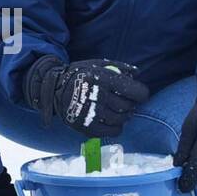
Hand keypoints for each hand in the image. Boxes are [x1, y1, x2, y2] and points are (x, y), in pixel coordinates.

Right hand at [25, 56, 150, 136]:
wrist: (54, 87)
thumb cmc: (81, 74)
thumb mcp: (97, 64)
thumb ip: (119, 67)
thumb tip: (137, 73)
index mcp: (103, 79)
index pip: (134, 91)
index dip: (142, 94)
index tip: (140, 95)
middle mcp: (98, 96)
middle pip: (127, 107)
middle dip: (131, 105)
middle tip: (127, 103)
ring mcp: (91, 113)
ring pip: (121, 120)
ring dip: (124, 116)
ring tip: (119, 112)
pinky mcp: (86, 126)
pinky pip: (112, 131)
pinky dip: (116, 127)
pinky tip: (111, 121)